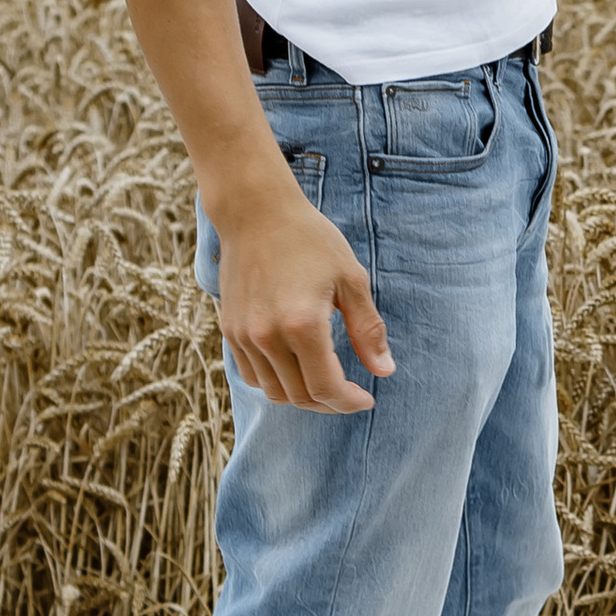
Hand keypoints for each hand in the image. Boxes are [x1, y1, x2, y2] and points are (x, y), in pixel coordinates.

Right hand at [216, 186, 394, 412]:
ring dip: (302, 397)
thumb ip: (367, 330)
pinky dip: (276, 382)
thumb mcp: (350, 279)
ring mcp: (244, 335)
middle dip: (330, 403)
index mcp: (303, 324)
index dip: (349, 402)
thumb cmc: (310, 239)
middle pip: (300, 396)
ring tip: (325, 383)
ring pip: (274, 391)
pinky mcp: (230, 329)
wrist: (256, 212)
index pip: (326, 388)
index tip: (367, 398)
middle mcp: (268, 336)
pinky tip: (296, 369)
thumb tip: (385, 370)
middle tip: (350, 394)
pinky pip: (252, 375)